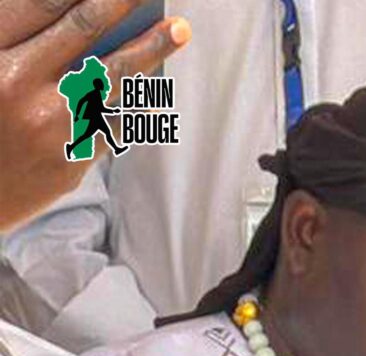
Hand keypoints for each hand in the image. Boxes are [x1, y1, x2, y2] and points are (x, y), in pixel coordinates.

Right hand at [0, 0, 190, 230]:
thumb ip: (20, 40)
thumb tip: (76, 13)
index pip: (42, 5)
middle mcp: (15, 84)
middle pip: (82, 29)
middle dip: (121, 2)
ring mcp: (46, 124)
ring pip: (113, 76)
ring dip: (151, 49)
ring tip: (178, 32)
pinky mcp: (69, 158)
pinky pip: (115, 123)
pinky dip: (137, 102)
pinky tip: (154, 90)